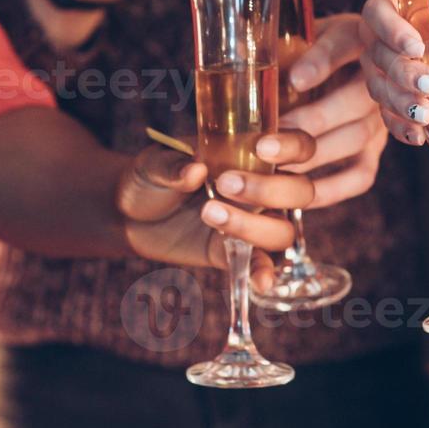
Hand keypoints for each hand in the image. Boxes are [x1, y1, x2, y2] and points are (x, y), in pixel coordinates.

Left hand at [117, 131, 317, 267]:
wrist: (128, 215)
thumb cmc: (148, 177)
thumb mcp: (154, 163)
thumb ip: (173, 166)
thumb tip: (195, 171)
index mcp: (251, 155)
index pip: (297, 147)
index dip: (292, 146)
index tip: (263, 148)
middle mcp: (262, 188)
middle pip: (300, 191)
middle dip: (270, 190)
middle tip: (225, 184)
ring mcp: (253, 222)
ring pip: (283, 230)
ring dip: (255, 226)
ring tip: (209, 214)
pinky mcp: (235, 251)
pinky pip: (262, 264)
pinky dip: (264, 272)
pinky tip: (259, 281)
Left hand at [275, 13, 387, 206]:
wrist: (335, 76)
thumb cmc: (301, 55)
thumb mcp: (290, 39)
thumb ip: (270, 46)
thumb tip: (234, 53)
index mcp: (354, 38)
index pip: (342, 45)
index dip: (320, 63)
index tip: (294, 81)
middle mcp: (377, 79)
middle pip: (354, 101)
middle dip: (308, 124)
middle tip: (264, 143)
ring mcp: (379, 119)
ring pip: (353, 139)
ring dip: (309, 157)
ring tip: (266, 168)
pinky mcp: (375, 154)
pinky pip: (358, 177)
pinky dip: (326, 189)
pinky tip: (290, 195)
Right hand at [359, 0, 428, 147]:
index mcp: (389, 0)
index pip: (378, 12)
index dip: (392, 30)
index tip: (417, 48)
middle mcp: (374, 33)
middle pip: (378, 54)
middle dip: (404, 74)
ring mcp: (375, 64)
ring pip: (378, 86)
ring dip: (401, 103)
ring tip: (425, 115)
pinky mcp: (384, 91)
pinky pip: (384, 111)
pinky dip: (399, 125)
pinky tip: (416, 136)